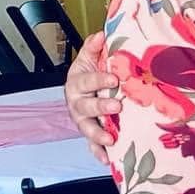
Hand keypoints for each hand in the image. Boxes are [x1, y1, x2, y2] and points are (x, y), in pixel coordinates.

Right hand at [65, 32, 119, 164]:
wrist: (88, 91)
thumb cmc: (93, 75)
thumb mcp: (91, 59)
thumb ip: (94, 48)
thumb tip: (101, 34)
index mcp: (77, 82)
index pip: (87, 80)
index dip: (99, 79)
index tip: (114, 78)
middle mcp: (77, 103)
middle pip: (86, 106)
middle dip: (100, 106)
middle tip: (116, 106)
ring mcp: (84, 121)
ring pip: (87, 128)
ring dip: (98, 134)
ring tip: (111, 138)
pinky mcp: (91, 135)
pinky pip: (93, 146)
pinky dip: (99, 153)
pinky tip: (108, 159)